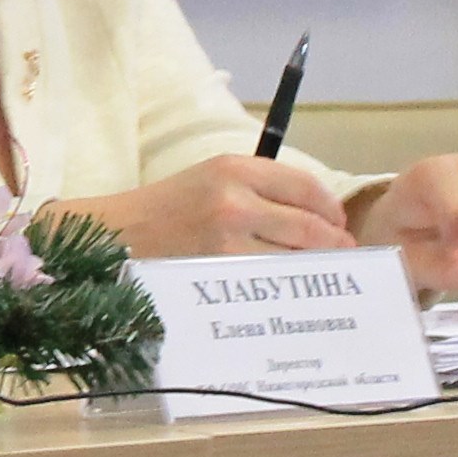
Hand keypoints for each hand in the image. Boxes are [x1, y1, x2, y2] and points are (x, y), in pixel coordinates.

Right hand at [53, 152, 357, 259]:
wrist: (113, 236)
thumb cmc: (165, 211)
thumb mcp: (209, 179)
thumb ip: (258, 189)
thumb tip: (316, 217)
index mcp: (233, 167)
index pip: (304, 186)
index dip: (330, 207)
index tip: (338, 222)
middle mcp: (235, 199)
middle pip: (310, 225)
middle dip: (334, 242)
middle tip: (343, 254)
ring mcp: (228, 240)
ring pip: (296, 257)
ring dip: (316, 267)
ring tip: (321, 274)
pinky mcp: (219, 272)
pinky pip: (270, 280)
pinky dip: (287, 285)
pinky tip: (290, 288)